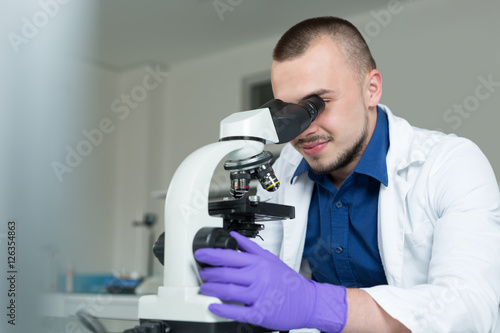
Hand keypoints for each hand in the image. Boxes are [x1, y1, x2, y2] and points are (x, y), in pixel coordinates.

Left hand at [194, 231, 346, 331]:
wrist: (308, 302)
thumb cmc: (289, 282)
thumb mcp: (271, 259)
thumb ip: (251, 248)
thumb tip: (235, 237)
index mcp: (259, 263)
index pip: (229, 256)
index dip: (211, 255)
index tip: (200, 254)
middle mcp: (258, 278)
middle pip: (225, 273)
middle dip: (208, 273)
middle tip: (201, 273)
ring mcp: (259, 296)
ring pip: (228, 291)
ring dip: (211, 289)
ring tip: (203, 288)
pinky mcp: (260, 313)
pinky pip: (237, 311)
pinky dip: (222, 309)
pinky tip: (213, 307)